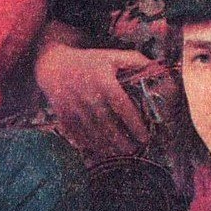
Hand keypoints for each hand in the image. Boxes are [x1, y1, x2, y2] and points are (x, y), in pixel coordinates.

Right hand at [34, 40, 154, 162]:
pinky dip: (90, 146)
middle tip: (134, 150)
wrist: (54, 65)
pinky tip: (101, 151)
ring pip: (93, 134)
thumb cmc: (88, 62)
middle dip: (122, 141)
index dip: (135, 124)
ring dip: (108, 147)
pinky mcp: (63, 117)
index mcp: (103, 82)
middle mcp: (88, 97)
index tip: (144, 137)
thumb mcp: (111, 56)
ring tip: (120, 154)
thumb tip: (156, 68)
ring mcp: (74, 108)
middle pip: (108, 126)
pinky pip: (78, 136)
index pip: (122, 107)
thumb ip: (134, 60)